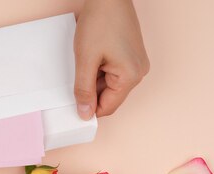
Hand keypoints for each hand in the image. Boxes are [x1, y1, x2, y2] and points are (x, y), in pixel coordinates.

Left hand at [74, 0, 149, 119]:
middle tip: (79, 72)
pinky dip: (101, 69)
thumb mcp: (85, 59)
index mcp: (131, 77)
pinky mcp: (132, 56)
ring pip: (110, 85)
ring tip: (89, 58)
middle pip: (110, 96)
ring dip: (95, 78)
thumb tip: (84, 113)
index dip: (89, 108)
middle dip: (92, 89)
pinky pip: (114, 73)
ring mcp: (137, 64)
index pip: (108, 107)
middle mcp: (139, 73)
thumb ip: (84, 89)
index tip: (75, 104)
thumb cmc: (101, 20)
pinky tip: (94, 56)